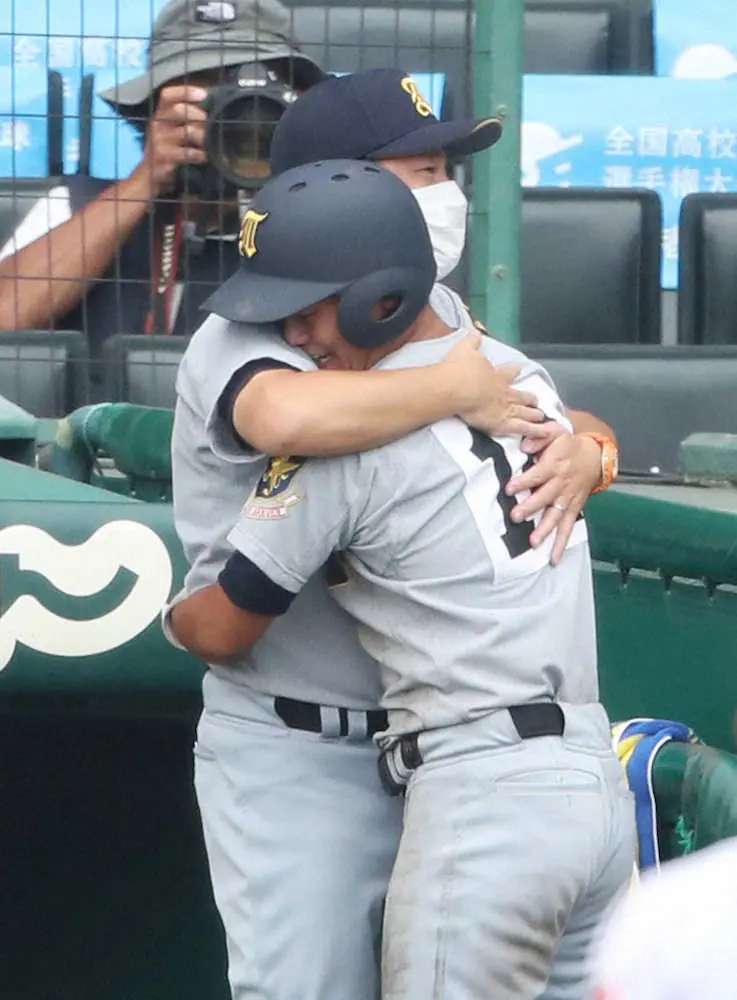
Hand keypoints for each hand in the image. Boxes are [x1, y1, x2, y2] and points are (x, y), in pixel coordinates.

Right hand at [132, 85, 208, 195]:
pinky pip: (188, 153)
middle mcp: (157, 125)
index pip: (168, 95)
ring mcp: (160, 141)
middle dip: (198, 114)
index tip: (203, 94)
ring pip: (186, 132)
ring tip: (210, 141)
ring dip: (203, 136)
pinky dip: (200, 154)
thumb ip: (184, 119)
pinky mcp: (165, 157)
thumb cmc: (166, 150)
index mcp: (159, 115)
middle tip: (209, 122)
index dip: (185, 91)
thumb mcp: (169, 130)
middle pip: (178, 110)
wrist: (150, 176)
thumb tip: (210, 111)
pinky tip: (205, 156)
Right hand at [444, 332, 545, 436]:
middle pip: (520, 395)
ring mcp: (506, 408)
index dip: (514, 371)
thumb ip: (472, 342)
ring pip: (524, 412)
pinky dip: (535, 430)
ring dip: (533, 414)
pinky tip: (544, 432)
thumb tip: (475, 332)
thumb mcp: (465, 350)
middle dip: (528, 397)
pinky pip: (523, 428)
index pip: (508, 373)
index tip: (519, 369)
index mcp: (496, 376)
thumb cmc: (460, 369)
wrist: (458, 387)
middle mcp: (504, 392)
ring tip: (541, 416)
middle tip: (535, 399)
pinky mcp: (503, 423)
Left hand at [506, 427, 601, 565]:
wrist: (594, 455)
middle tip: (516, 517)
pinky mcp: (574, 508)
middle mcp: (561, 483)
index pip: (538, 474)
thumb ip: (540, 436)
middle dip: (531, 507)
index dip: (524, 481)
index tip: (510, 488)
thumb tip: (524, 445)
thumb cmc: (568, 444)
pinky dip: (562, 543)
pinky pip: (568, 527)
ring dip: (545, 529)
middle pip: (546, 497)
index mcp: (555, 464)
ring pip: (556, 515)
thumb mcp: (556, 432)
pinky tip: (553, 559)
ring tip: (534, 542)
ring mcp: (568, 498)